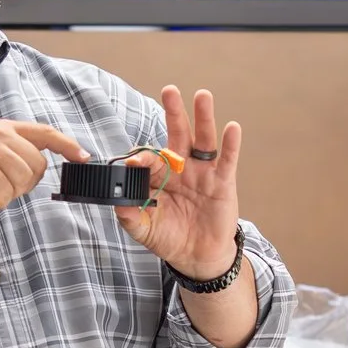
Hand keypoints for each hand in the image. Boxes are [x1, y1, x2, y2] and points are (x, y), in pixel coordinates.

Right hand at [0, 120, 89, 226]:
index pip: (45, 133)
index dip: (67, 145)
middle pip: (38, 164)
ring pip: (24, 180)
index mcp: (4, 129)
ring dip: (8, 193)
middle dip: (23, 183)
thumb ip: (20, 153)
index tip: (84, 156)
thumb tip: (48, 162)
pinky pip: (7, 193)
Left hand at [116, 87, 241, 276]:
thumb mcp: (144, 228)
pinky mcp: (222, 181)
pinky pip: (226, 159)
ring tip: (202, 95)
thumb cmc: (169, 238)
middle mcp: (181, 167)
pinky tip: (232, 127)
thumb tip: (116, 201)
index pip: (150, 158)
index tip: (134, 162)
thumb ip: (128, 215)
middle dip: (174, 112)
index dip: (142, 158)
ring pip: (203, 139)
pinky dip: (230, 143)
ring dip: (203, 117)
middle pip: (177, 134)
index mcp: (159, 175)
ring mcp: (202, 172)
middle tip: (170, 90)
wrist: (197, 256)